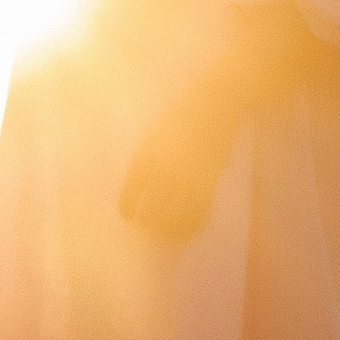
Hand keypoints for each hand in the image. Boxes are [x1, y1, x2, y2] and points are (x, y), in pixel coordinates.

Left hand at [117, 99, 238, 241]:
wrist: (212, 109)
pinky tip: (187, 228)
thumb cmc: (179, 120)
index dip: (128, 210)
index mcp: (144, 162)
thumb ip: (146, 163)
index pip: (129, 198)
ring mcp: (186, 183)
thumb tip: (142, 190)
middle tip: (148, 225)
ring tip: (166, 231)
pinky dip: (190, 228)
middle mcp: (163, 176)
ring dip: (168, 230)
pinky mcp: (208, 187)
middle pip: (150, 214)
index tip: (129, 215)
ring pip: (173, 221)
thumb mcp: (152, 139)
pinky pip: (197, 217)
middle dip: (147, 222)